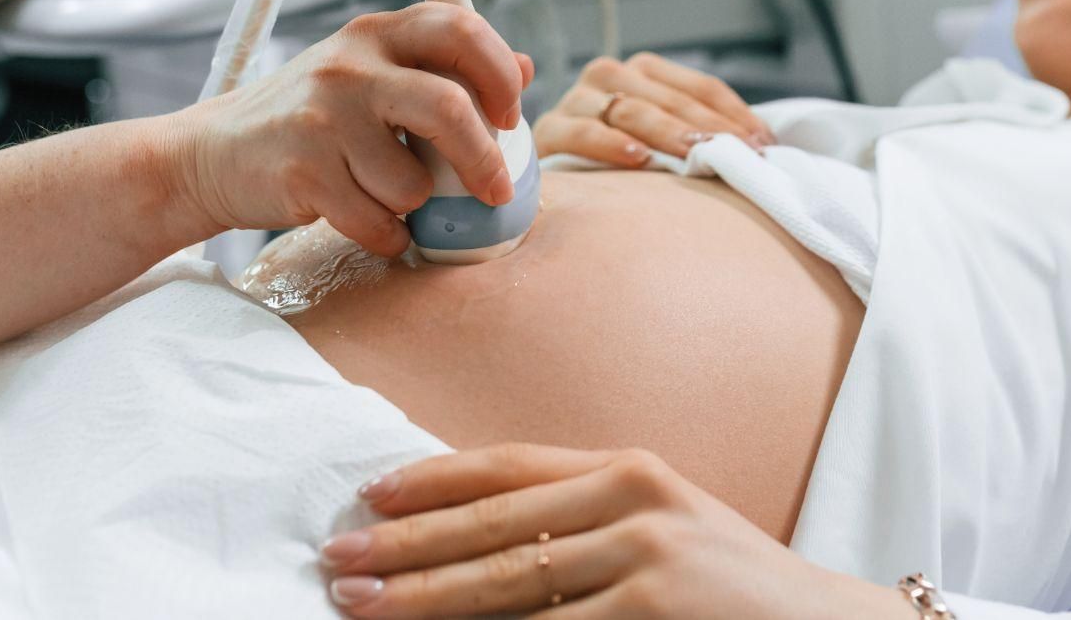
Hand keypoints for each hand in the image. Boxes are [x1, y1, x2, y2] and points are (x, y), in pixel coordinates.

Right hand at [165, 4, 534, 256]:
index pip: (460, 28)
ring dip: (414, 204)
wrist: (210, 154)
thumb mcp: (370, 75)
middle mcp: (350, 67)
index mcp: (375, 34)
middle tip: (494, 189)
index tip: (511, 114)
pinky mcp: (303, 173)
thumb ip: (442, 68)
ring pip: (414, 182)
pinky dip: (387, 235)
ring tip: (385, 193)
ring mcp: (323, 119)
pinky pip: (379, 222)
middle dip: (483, 160)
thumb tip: (524, 67)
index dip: (501, 73)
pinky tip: (368, 221)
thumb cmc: (307, 118)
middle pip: (449, 108)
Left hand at [320, 444, 902, 618]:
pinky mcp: (650, 611)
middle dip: (407, 545)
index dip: (434, 479)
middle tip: (337, 561)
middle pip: (493, 524)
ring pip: (508, 583)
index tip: (370, 494)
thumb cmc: (733, 592)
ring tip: (365, 606)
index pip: (510, 465)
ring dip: (425, 600)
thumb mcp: (663, 532)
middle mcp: (633, 497)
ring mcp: (644, 556)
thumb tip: (483, 542)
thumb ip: (585, 524)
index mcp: (628, 470)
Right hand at [533, 52, 772, 166]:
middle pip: (669, 98)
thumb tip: (762, 146)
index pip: (700, 87)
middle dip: (707, 126)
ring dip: (667, 132)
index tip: (764, 144)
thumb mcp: (665, 141)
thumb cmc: (621, 161)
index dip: (734, 114)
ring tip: (696, 153)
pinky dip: (611, 144)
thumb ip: (701, 133)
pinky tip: (639, 159)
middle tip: (738, 154)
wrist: (556, 176)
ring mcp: (578, 99)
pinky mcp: (551, 130)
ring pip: (630, 109)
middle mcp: (610, 75)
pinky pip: (582, 132)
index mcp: (644, 71)